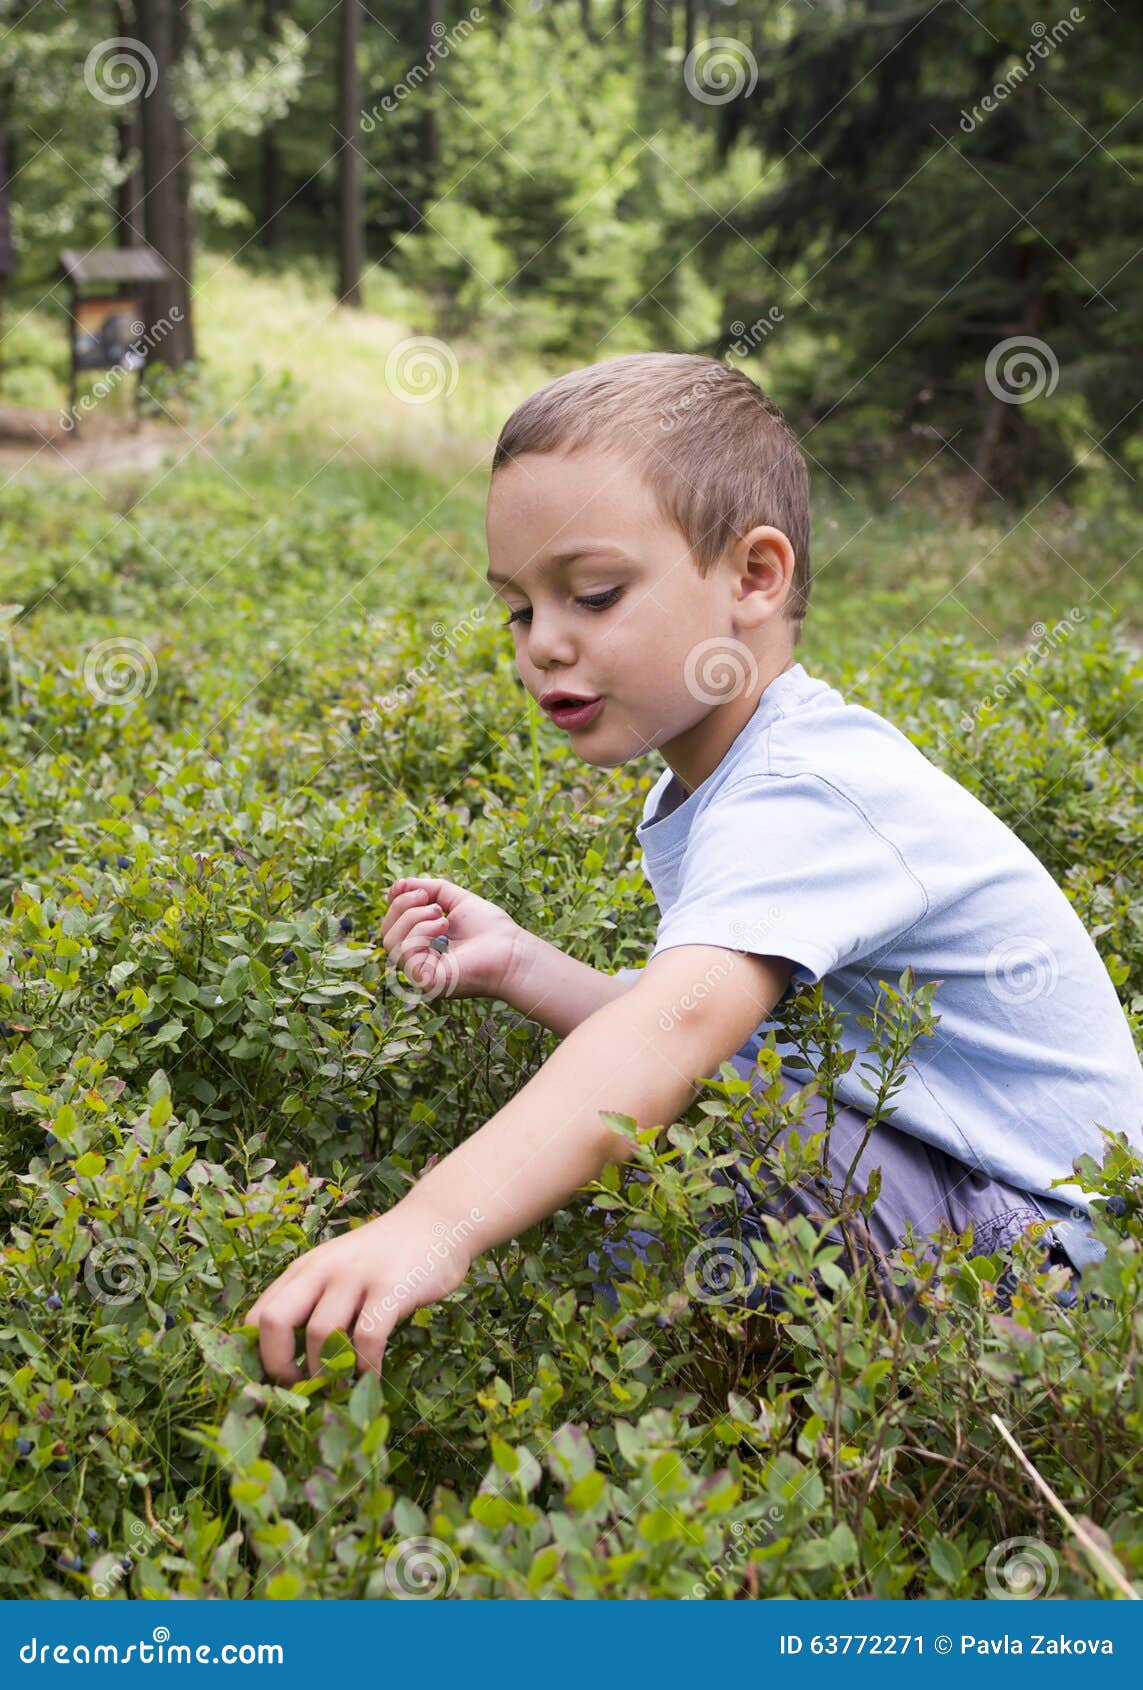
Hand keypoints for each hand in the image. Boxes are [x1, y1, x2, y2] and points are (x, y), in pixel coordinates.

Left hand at [243, 1204, 471, 1381]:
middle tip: (301, 1388)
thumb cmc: (384, 1256)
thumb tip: (290, 1360)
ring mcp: (356, 1276)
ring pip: (322, 1334)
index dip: (259, 1356)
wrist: (436, 1221)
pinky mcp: (391, 1287)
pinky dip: (365, 1367)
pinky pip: (368, 1338)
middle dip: (279, 1366)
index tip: (278, 1379)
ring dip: (327, 1372)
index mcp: (304, 1269)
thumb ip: (315, 1300)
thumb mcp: (338, 1269)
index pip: (258, 1315)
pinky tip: (370, 1376)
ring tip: (339, 1387)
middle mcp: (322, 1269)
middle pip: (275, 1321)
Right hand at [382, 875, 526, 1003]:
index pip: (393, 923)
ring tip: (441, 915)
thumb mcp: (456, 900)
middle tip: (433, 902)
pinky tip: (443, 927)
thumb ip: (429, 889)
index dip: (396, 902)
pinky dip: (420, 933)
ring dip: (413, 919)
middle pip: (387, 932)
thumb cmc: (491, 929)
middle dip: (403, 907)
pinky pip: (405, 953)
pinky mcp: (427, 981)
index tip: (411, 887)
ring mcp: (421, 973)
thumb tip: (397, 884)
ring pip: (391, 942)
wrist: (513, 952)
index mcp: (424, 944)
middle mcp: (419, 961)